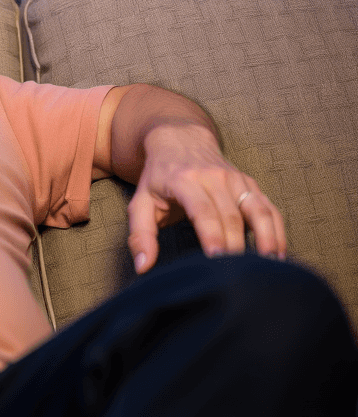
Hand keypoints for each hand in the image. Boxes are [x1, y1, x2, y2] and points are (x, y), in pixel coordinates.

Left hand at [126, 123, 286, 272]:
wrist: (179, 139)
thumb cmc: (158, 177)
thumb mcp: (141, 202)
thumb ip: (140, 235)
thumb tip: (143, 267)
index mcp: (184, 180)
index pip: (203, 210)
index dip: (212, 235)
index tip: (217, 260)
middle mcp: (213, 176)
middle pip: (231, 216)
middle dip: (236, 248)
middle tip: (236, 277)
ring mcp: (235, 179)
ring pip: (257, 211)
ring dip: (266, 239)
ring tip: (267, 268)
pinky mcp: (249, 183)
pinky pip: (268, 208)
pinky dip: (276, 231)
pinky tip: (277, 253)